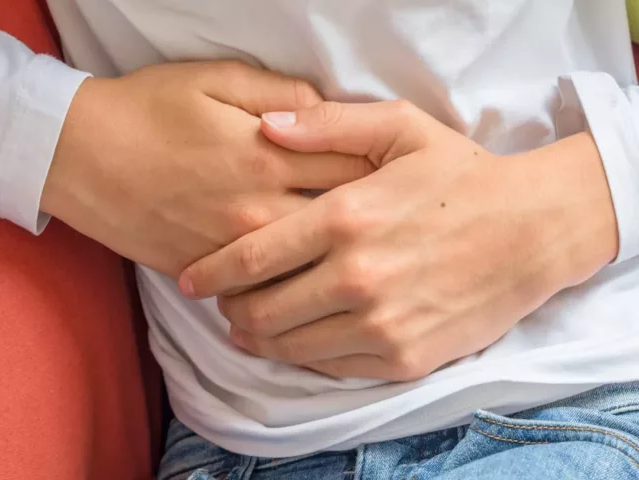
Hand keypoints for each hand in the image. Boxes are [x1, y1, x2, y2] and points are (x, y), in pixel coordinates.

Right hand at [41, 62, 371, 276]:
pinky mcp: (207, 268)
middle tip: (402, 232)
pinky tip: (316, 290)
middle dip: (378, 229)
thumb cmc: (152, 108)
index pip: (351, 169)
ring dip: (342, 267)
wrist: (83, 155)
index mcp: (269, 155)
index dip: (389, 179)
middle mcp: (259, 208)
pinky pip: (263, 289)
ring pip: (306, 268)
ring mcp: (233, 246)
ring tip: (370, 268)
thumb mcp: (219, 80)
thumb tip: (329, 116)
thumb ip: (285, 96)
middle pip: (338, 226)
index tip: (410, 186)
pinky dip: (294, 290)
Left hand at [181, 100, 617, 380]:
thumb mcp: (401, 129)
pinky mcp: (404, 358)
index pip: (250, 258)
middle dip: (230, 309)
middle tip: (225, 303)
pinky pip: (332, 367)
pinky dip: (304, 356)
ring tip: (250, 327)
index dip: (211, 274)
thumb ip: (328, 126)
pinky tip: (300, 341)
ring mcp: (381, 325)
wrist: (531, 231)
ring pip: (290, 346)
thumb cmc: (463, 178)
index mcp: (346, 218)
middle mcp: (357, 277)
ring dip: (259, 338)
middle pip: (261, 310)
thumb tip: (265, 128)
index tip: (191, 281)